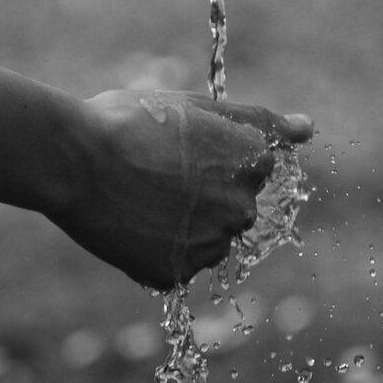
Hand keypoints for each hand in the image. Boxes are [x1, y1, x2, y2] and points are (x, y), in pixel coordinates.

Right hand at [49, 90, 312, 290]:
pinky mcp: (176, 273)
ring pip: (204, 239)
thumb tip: (308, 128)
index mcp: (253, 160)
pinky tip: (128, 225)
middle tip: (151, 172)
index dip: (208, 154)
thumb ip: (258, 121)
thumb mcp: (197, 108)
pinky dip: (155, 250)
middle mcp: (241, 208)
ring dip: (181, 225)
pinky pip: (173, 264)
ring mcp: (209, 245)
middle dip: (199, 194)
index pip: (249, 165)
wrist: (75, 160)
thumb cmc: (131, 122)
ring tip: (136, 198)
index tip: (175, 147)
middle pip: (229, 206)